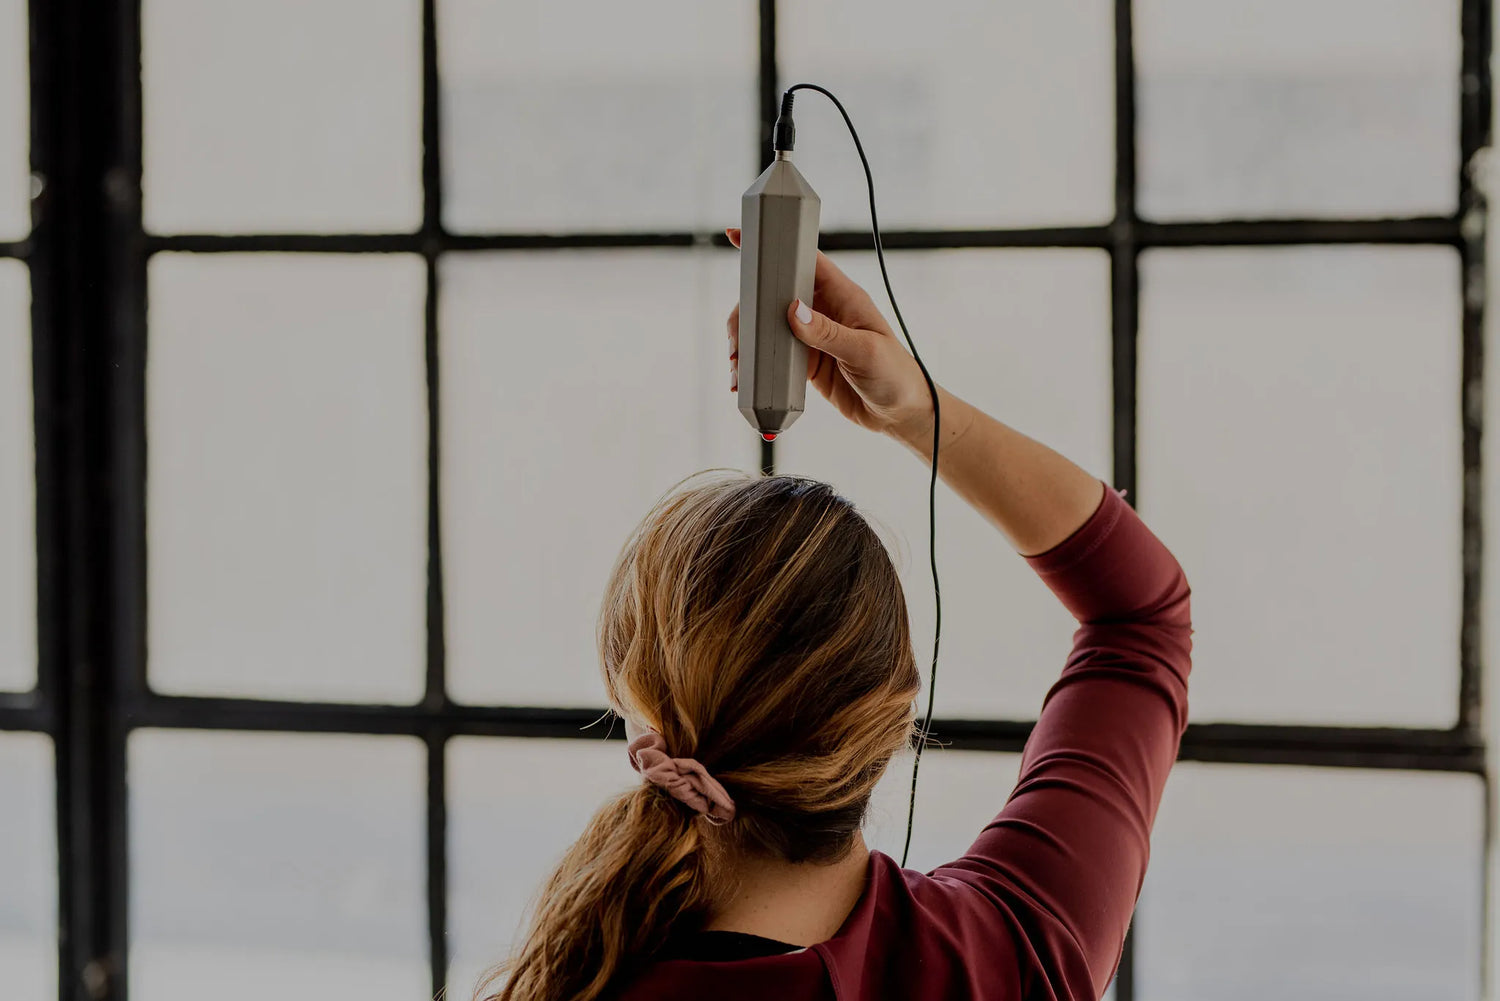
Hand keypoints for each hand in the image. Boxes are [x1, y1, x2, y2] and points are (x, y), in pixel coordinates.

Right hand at [726, 228, 933, 439]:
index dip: (773, 247)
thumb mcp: (865, 351)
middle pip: (772, 295)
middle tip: (736, 340)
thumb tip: (793, 311)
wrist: (900, 413)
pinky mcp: (804, 361)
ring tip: (738, 368)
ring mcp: (811, 336)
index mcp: (841, 295)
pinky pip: (771, 356)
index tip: (739, 236)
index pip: (803, 259)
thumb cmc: (896, 375)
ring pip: (766, 327)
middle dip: (746, 313)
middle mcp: (822, 310)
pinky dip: (755, 366)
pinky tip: (745, 380)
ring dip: (747, 344)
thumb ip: (829, 332)